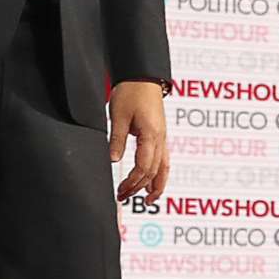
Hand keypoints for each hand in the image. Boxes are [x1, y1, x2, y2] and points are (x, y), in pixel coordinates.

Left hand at [108, 81, 169, 203]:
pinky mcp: (161, 136)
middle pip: (155, 172)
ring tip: (149, 200)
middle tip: (123, 197)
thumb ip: (116, 139)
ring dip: (157, 185)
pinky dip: (160, 174)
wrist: (143, 77)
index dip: (133, 182)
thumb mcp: (118, 116)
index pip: (144, 167)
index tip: (120, 190)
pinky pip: (164, 160)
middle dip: (140, 187)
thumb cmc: (131, 93)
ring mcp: (163, 138)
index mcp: (151, 135)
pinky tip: (153, 181)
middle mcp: (161, 139)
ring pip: (165, 168)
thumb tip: (113, 160)